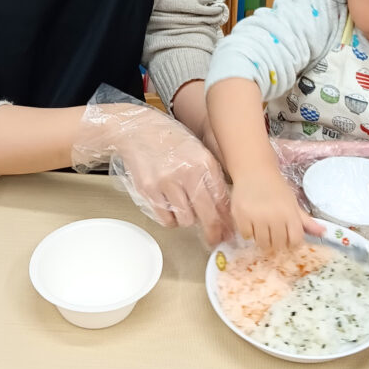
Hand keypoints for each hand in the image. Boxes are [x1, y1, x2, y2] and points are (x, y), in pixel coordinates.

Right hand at [116, 132, 232, 245]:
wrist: (138, 129)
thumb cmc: (170, 139)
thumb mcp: (198, 149)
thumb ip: (211, 175)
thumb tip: (224, 207)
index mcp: (204, 161)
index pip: (222, 199)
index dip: (227, 219)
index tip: (230, 230)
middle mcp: (188, 172)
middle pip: (207, 215)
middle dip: (214, 232)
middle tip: (215, 239)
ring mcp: (167, 182)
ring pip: (186, 220)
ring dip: (189, 220)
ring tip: (186, 211)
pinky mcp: (149, 190)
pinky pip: (166, 219)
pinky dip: (171, 220)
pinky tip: (172, 210)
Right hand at [231, 163, 323, 249]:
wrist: (254, 170)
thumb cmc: (276, 188)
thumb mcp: (293, 202)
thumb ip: (306, 221)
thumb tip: (324, 232)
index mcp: (290, 213)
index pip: (295, 241)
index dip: (292, 243)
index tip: (287, 238)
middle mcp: (274, 216)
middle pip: (277, 245)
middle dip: (276, 242)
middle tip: (273, 232)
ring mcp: (256, 216)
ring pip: (261, 243)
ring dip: (262, 239)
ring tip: (262, 228)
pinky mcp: (241, 215)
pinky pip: (246, 235)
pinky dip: (248, 232)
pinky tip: (250, 222)